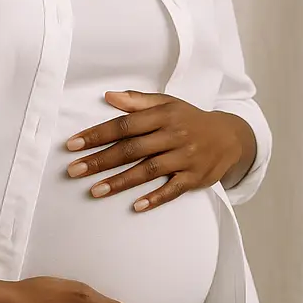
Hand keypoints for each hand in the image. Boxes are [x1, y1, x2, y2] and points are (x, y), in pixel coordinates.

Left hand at [64, 90, 256, 211]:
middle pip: (132, 149)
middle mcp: (173, 135)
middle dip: (101, 160)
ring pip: (149, 170)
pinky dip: (155, 198)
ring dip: (120, 182)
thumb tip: (108, 96)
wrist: (230, 137)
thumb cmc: (190, 119)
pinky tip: (136, 206)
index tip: (72, 145)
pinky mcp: (195, 177)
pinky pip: (173, 189)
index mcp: (163, 115)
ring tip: (95, 191)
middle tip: (74, 171)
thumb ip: (137, 100)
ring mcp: (185, 157)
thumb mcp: (168, 103)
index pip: (125, 125)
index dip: (97, 134)